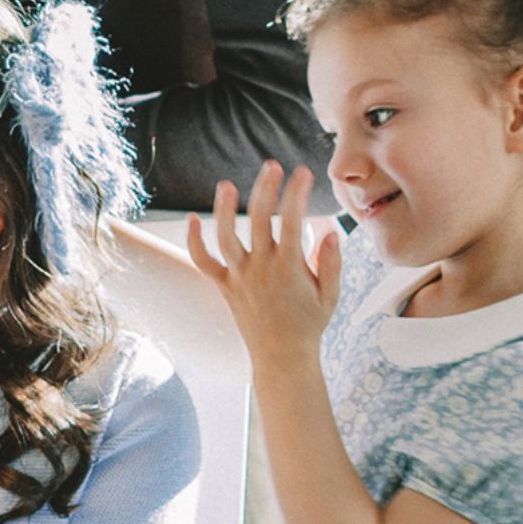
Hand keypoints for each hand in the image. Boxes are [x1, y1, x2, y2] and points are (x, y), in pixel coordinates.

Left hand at [185, 161, 342, 368]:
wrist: (281, 357)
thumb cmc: (310, 324)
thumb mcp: (331, 294)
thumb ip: (330, 262)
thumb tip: (330, 230)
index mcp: (289, 267)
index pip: (292, 221)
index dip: (297, 194)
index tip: (303, 172)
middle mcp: (260, 268)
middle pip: (258, 220)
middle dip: (265, 189)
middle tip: (271, 166)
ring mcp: (239, 276)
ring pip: (225, 237)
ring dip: (224, 210)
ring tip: (227, 185)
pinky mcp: (225, 286)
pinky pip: (204, 262)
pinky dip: (194, 242)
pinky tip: (191, 220)